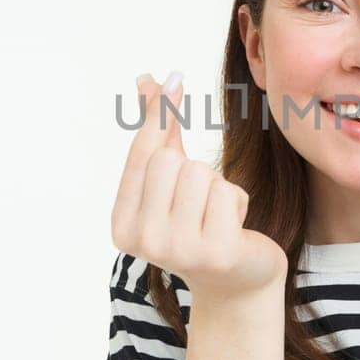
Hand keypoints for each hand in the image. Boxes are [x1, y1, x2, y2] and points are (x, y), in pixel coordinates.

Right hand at [110, 71, 286, 298]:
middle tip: (199, 201)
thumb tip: (147, 80)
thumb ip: (158, 132)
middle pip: (170, 160)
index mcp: (122, 225)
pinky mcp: (215, 253)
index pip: (141, 155)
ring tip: (216, 215)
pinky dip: (237, 201)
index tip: (175, 79)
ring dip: (217, 187)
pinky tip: (233, 227)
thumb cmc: (200, 220)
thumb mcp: (173, 179)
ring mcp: (177, 251)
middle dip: (193, 169)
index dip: (160, 114)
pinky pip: (228, 193)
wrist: (236, 280)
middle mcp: (143, 242)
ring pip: (201, 174)